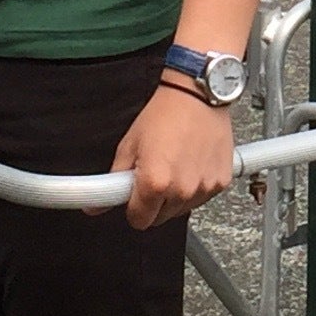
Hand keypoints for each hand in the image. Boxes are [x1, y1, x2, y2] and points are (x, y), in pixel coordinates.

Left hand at [113, 79, 234, 230]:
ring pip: (182, 209)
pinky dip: (197, 187)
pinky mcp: (221, 182)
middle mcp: (181, 190)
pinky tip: (192, 164)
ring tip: (175, 165)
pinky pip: (203, 197)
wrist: (197, 95)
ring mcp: (204, 187)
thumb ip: (113, 181)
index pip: (139, 220)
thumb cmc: (164, 114)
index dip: (133, 209)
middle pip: (161, 218)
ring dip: (176, 196)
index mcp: (154, 183)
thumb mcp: (129, 145)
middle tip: (155, 176)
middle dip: (154, 203)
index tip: (134, 199)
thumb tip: (94, 205)